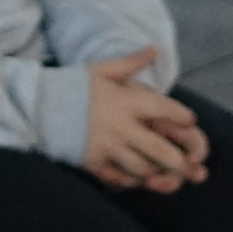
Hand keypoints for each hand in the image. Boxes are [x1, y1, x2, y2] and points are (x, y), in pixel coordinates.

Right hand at [81, 60, 209, 189]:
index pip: (165, 110)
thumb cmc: (73, 85)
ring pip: (142, 168)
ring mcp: (108, 148)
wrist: (39, 105)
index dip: (182, 117)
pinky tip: (138, 179)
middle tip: (193, 167)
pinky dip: (132, 181)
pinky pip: (119, 179)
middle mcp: (122, 127)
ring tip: (168, 175)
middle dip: (180, 162)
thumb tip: (155, 49)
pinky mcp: (93, 162)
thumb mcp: (103, 69)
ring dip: (158, 173)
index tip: (190, 121)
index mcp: (127, 102)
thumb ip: (131, 62)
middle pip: (160, 150)